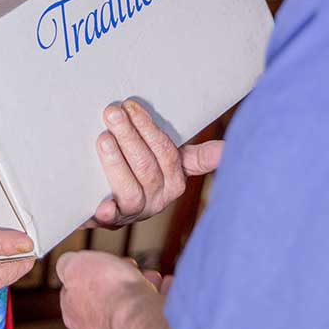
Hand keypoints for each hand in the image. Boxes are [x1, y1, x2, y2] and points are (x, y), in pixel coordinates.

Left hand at [55, 249, 160, 328]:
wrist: (142, 321)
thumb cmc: (110, 294)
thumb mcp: (76, 264)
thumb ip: (67, 264)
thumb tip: (66, 263)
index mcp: (73, 314)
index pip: (75, 290)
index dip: (91, 270)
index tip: (103, 261)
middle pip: (107, 300)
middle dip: (120, 281)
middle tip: (131, 268)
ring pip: (131, 310)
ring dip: (143, 290)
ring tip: (153, 277)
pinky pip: (154, 318)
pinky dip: (161, 302)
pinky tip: (167, 289)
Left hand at [92, 100, 224, 227]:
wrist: (112, 204)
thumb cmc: (143, 173)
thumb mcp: (170, 162)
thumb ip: (196, 156)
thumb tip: (227, 149)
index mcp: (175, 181)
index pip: (166, 152)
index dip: (148, 129)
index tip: (132, 106)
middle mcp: (159, 198)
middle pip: (146, 167)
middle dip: (128, 136)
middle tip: (112, 113)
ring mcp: (137, 211)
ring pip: (131, 191)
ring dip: (116, 164)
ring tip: (103, 139)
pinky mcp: (113, 221)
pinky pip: (112, 220)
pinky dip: (107, 213)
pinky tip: (101, 206)